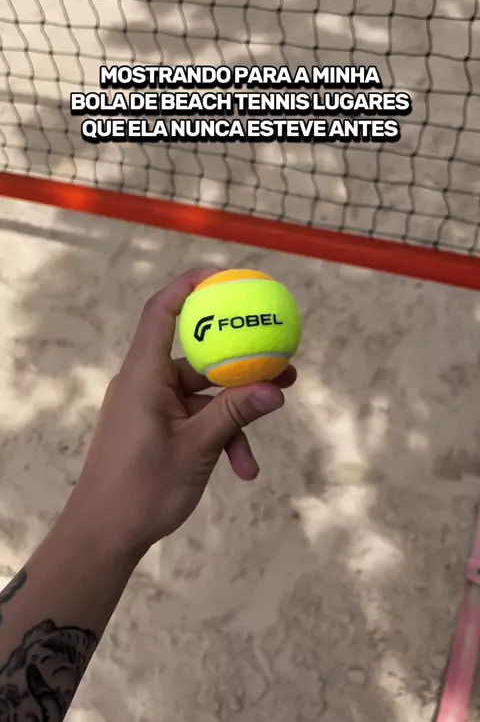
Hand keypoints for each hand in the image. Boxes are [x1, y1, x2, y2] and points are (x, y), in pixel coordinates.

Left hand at [70, 269, 296, 556]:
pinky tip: (243, 468)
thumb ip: (235, 413)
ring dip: (235, 415)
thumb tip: (276, 388)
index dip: (190, 287)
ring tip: (269, 428)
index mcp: (143, 376)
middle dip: (241, 363)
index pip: (161, 312)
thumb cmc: (141, 489)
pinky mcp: (158, 428)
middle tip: (283, 363)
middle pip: (197, 356)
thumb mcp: (197, 448)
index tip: (226, 277)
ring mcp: (152, 407)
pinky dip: (219, 436)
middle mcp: (146, 383)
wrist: (106, 534)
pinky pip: (196, 419)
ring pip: (203, 396)